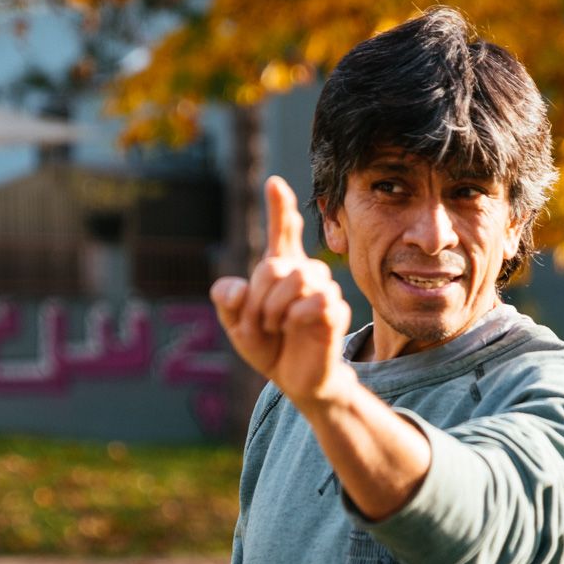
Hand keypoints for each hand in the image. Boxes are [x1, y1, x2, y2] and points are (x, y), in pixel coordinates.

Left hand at [211, 176, 354, 407]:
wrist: (292, 379)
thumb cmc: (269, 345)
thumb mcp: (236, 324)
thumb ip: (227, 300)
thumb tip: (238, 287)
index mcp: (280, 270)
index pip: (282, 232)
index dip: (280, 208)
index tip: (274, 184)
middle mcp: (304, 273)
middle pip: (275, 264)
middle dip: (257, 297)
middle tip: (257, 322)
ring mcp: (323, 290)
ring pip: (297, 278)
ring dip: (274, 308)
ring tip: (274, 326)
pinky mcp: (336, 312)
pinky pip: (316, 302)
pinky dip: (296, 317)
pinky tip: (294, 328)